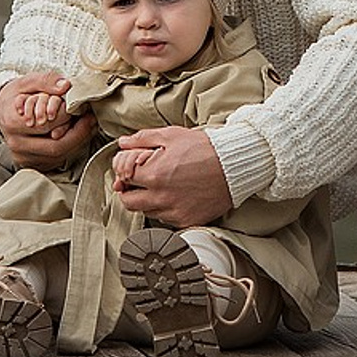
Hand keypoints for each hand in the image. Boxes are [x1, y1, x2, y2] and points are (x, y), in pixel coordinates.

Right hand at [0, 72, 96, 171]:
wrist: (3, 112)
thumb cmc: (15, 97)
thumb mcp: (26, 82)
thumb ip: (46, 80)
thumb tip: (65, 86)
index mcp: (13, 123)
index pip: (47, 126)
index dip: (66, 118)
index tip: (81, 109)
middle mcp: (17, 144)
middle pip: (56, 146)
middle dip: (79, 134)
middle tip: (91, 119)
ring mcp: (24, 157)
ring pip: (59, 156)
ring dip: (78, 142)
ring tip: (88, 125)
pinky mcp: (32, 164)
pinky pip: (57, 160)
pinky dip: (71, 147)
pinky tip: (78, 134)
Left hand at [108, 126, 230, 228]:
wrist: (234, 165)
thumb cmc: (206, 148)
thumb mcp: (172, 135)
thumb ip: (143, 139)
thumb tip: (123, 143)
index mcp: (154, 174)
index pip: (122, 177)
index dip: (124, 170)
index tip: (131, 168)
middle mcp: (161, 197)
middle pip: (128, 201)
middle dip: (129, 190)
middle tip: (138, 181)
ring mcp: (174, 211)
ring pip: (146, 212)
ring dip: (147, 200)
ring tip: (161, 186)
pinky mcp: (187, 221)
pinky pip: (165, 220)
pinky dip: (165, 209)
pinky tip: (174, 196)